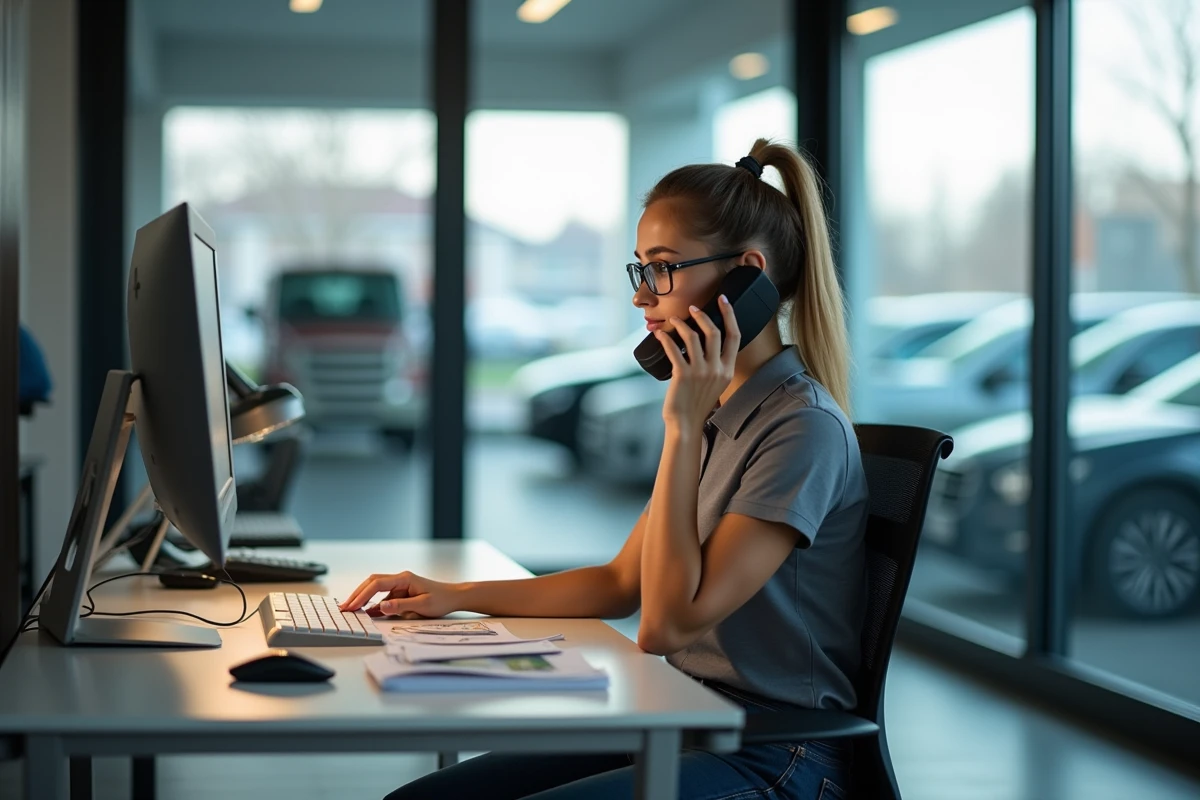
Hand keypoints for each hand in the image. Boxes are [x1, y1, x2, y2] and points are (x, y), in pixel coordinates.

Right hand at [339, 571, 460, 619]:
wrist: (455, 597)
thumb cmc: (442, 599)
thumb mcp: (422, 605)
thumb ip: (401, 606)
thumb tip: (381, 607)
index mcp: (404, 578)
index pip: (377, 583)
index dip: (362, 594)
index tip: (352, 605)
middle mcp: (400, 580)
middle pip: (372, 583)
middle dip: (357, 595)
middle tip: (344, 607)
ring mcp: (400, 586)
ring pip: (376, 590)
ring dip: (363, 600)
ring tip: (350, 610)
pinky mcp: (401, 594)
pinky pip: (383, 598)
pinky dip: (373, 605)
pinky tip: (365, 612)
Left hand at [655, 295, 740, 430]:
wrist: (686, 423)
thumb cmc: (698, 403)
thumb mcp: (716, 383)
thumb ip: (716, 364)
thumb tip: (705, 342)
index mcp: (728, 369)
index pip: (735, 336)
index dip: (730, 315)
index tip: (723, 300)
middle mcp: (717, 369)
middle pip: (714, 332)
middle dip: (703, 315)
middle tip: (693, 309)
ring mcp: (700, 371)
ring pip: (692, 337)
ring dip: (681, 325)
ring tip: (674, 321)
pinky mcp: (683, 374)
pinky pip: (674, 349)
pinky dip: (665, 339)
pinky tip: (660, 335)